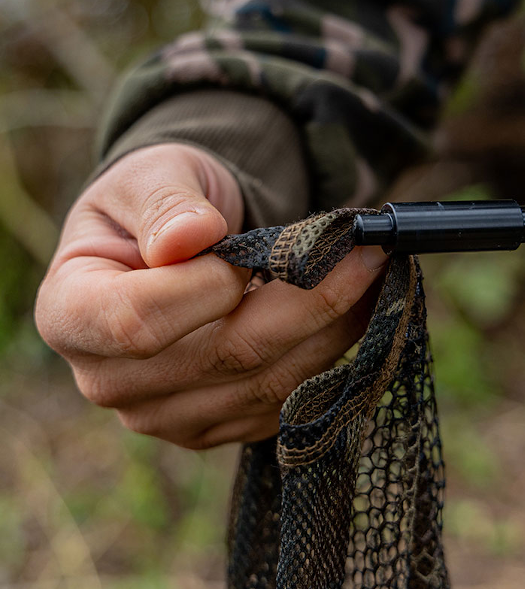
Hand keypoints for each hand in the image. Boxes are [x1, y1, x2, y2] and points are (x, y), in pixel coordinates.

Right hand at [35, 143, 387, 448]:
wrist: (168, 249)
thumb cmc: (153, 207)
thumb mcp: (150, 179)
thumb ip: (165, 204)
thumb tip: (187, 238)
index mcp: (72, 315)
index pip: (139, 321)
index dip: (212, 285)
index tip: (270, 245)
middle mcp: (110, 381)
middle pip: (225, 357)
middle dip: (311, 301)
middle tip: (368, 255)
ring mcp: (166, 414)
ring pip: (268, 385)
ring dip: (333, 329)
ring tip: (372, 279)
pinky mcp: (214, 425)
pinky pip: (282, 403)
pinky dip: (326, 357)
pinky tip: (350, 317)